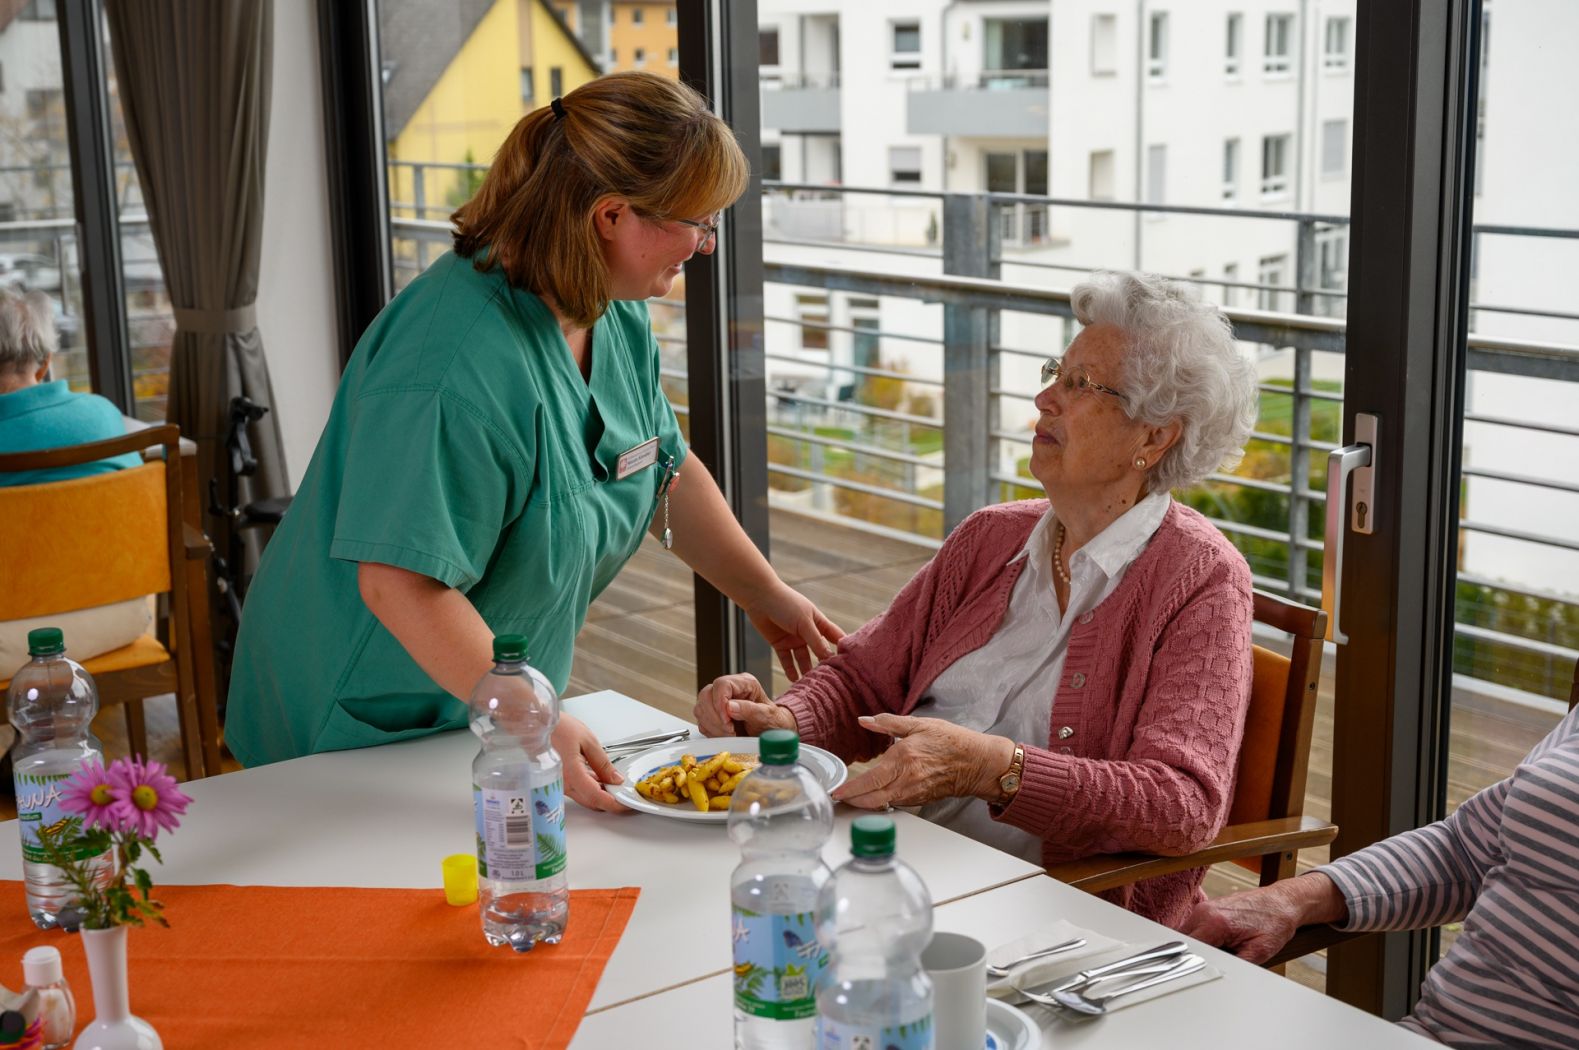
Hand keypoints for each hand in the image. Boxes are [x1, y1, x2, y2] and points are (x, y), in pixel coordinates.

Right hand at [552, 713, 629, 813]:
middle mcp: (563, 784)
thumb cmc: (556, 728)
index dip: (615, 804)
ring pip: (584, 797)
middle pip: (591, 801)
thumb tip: (615, 779)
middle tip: (624, 795)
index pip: (597, 798)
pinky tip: (599, 779)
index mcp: (572, 774)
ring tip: (615, 784)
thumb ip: (602, 763)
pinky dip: (590, 788)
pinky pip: (577, 790)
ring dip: (600, 794)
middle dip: (610, 801)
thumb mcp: (587, 741)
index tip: (626, 804)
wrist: (534, 724)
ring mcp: (558, 785)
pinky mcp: (557, 781)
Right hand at [694, 673, 796, 737]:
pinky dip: (711, 731)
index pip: (721, 684)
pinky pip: (701, 721)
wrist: (772, 734)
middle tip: (729, 730)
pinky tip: (724, 735)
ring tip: (730, 733)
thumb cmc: (773, 722)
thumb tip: (729, 706)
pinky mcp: (713, 714)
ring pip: (701, 708)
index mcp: (744, 683)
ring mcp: (719, 701)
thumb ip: (750, 710)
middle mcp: (730, 689)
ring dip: (713, 725)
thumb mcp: (767, 716)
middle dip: (715, 717)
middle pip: (706, 695)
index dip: (720, 702)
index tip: (727, 720)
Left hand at [742, 584, 845, 681]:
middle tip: (832, 680)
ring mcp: (794, 639)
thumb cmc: (785, 604)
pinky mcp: (780, 644)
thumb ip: (816, 640)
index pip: (835, 637)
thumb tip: (829, 657)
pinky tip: (795, 680)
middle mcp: (808, 632)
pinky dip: (790, 670)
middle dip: (825, 664)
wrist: (759, 597)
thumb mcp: (804, 622)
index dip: (842, 649)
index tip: (851, 665)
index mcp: (818, 622)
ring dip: (807, 670)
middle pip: (819, 651)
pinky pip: (787, 660)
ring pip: (803, 658)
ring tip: (813, 684)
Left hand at [832, 713, 1014, 809]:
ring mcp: (913, 794)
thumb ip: (888, 723)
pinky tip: (875, 795)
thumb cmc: (951, 741)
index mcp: (902, 760)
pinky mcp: (920, 800)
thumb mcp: (918, 725)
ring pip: (882, 804)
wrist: (977, 762)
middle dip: (852, 801)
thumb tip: (865, 720)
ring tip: (852, 797)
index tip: (836, 792)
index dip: (849, 790)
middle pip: (871, 799)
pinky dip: (882, 801)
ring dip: (865, 802)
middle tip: (839, 798)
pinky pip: (895, 804)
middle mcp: (906, 781)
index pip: (868, 781)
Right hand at [1177, 874, 1344, 964]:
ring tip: (1218, 953)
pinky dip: (1201, 938)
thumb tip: (1218, 974)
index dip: (1190, 963)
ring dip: (1197, 946)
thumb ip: (1234, 964)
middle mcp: (1205, 911)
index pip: (1188, 948)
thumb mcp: (1258, 952)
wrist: (1282, 902)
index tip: (1197, 973)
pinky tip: (1218, 944)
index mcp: (1215, 922)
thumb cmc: (1274, 923)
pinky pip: (1194, 927)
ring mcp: (1204, 907)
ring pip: (1186, 934)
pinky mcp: (1208, 907)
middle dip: (1192, 955)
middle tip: (1210, 966)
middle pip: (1182, 940)